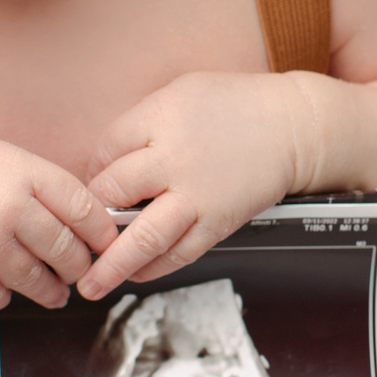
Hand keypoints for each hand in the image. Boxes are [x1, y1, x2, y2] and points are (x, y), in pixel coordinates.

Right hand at [0, 123, 118, 310]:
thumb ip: (33, 181)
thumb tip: (77, 212)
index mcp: (26, 172)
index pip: (86, 210)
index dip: (102, 233)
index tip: (107, 245)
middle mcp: (12, 208)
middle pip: (68, 252)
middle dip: (78, 268)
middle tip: (80, 274)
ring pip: (38, 281)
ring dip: (49, 292)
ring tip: (53, 293)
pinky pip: (0, 296)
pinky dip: (4, 296)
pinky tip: (2, 287)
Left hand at [78, 73, 318, 297]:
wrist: (293, 127)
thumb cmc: (236, 106)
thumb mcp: (180, 92)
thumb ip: (141, 124)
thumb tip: (105, 163)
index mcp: (160, 119)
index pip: (105, 151)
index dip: (93, 171)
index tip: (94, 183)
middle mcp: (174, 159)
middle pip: (112, 192)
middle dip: (93, 213)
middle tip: (84, 228)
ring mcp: (196, 195)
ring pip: (142, 237)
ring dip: (111, 264)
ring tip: (91, 284)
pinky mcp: (217, 222)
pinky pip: (178, 254)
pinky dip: (152, 269)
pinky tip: (135, 275)